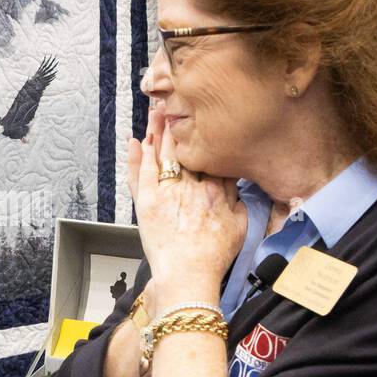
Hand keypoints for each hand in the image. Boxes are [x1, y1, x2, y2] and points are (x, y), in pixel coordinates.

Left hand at [128, 101, 246, 309]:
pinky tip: (136, 140)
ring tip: (156, 112)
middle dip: (179, 123)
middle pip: (185, 146)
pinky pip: (142, 172)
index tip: (202, 120)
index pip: (210, 153)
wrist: (189, 274)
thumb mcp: (241, 226)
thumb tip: (238, 184)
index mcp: (216, 187)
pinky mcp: (147, 200)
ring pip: (162, 153)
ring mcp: (168, 190)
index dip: (205, 134)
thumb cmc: (215, 256)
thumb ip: (240, 201)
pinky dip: (138, 155)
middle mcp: (192, 183)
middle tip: (173, 102)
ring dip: (158, 131)